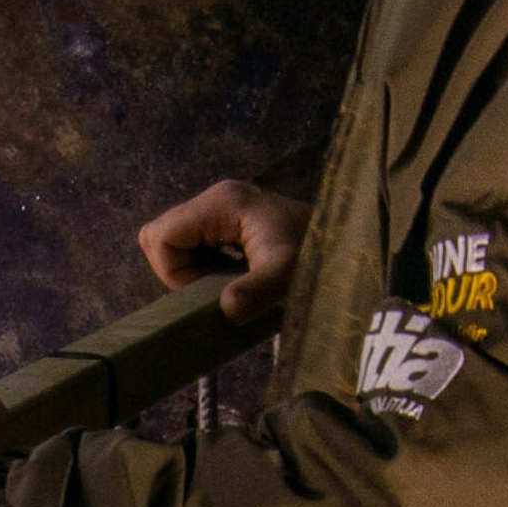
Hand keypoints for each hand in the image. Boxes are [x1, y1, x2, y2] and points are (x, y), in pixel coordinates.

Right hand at [138, 177, 303, 319]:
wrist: (346, 242)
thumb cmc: (317, 254)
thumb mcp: (287, 274)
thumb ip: (255, 291)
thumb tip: (226, 309)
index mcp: (221, 203)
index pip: (161, 236)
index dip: (174, 272)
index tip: (207, 291)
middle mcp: (216, 197)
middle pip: (161, 236)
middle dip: (178, 271)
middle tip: (214, 288)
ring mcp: (221, 206)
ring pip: (174, 241)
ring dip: (190, 270)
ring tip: (225, 283)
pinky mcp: (228, 218)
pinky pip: (192, 243)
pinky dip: (203, 265)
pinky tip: (231, 275)